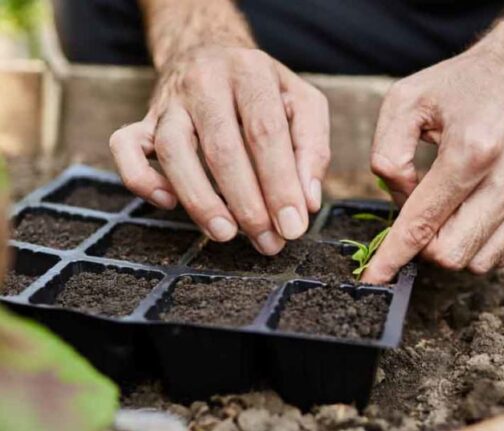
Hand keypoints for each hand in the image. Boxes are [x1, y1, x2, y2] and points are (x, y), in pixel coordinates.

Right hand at [110, 47, 329, 254]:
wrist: (210, 51)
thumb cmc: (263, 89)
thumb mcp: (302, 103)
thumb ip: (312, 148)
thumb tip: (307, 202)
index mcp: (251, 72)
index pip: (265, 132)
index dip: (280, 183)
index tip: (293, 226)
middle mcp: (206, 82)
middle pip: (221, 148)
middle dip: (247, 203)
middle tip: (267, 241)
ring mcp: (170, 101)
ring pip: (172, 151)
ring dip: (199, 200)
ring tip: (225, 234)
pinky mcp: (144, 119)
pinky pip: (124, 147)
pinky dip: (141, 180)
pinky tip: (168, 203)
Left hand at [362, 45, 503, 283]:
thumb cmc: (463, 85)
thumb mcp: (405, 101)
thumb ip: (387, 153)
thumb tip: (398, 200)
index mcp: (472, 149)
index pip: (423, 222)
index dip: (393, 255)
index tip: (374, 276)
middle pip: (451, 253)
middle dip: (422, 246)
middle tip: (417, 215)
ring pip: (478, 261)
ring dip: (450, 245)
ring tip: (446, 207)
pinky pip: (503, 253)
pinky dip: (477, 243)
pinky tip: (469, 213)